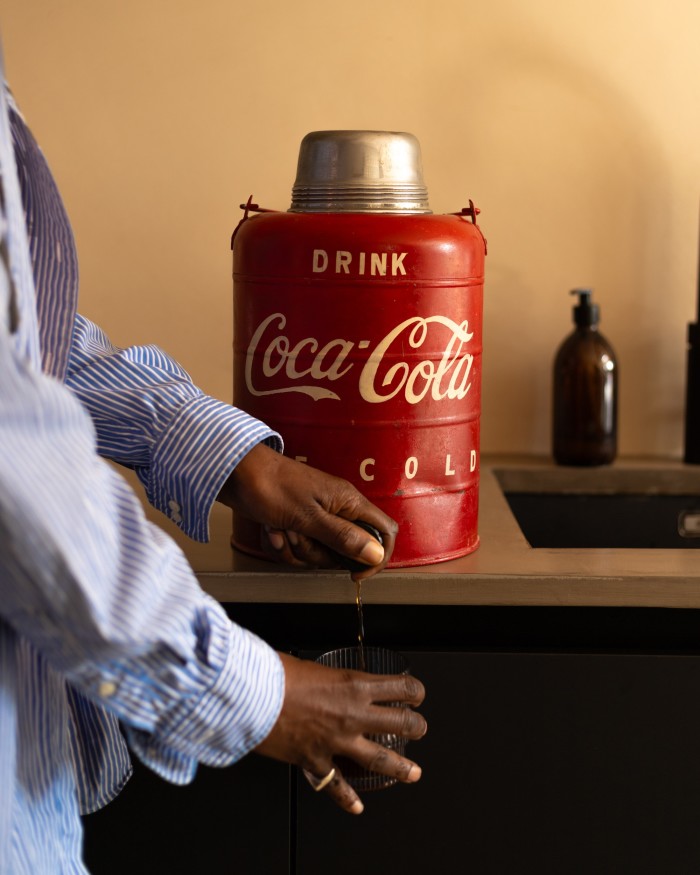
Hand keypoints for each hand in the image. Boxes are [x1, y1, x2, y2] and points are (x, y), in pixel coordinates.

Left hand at [218, 443, 397, 579]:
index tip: (354, 572)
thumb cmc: (272, 486)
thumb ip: (344, 537)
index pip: (384, 531)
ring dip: (296, 548)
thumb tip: (375, 554)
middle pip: (345, 550)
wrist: (236, 472)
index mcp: (349, 502)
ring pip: (319, 552)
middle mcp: (337, 509)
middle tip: (300, 536)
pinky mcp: (296, 522)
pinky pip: (297, 547)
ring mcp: (316, 516)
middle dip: (319, 553)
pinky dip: (281, 543)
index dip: (376, 556)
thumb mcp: (309, 518)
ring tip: (281, 528)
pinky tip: (271, 529)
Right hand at [254, 652, 426, 813]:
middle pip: (402, 724)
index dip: (415, 691)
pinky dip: (349, 799)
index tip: (416, 694)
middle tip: (419, 729)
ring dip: (401, 768)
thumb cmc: (275, 674)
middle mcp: (353, 714)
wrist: (251, 695)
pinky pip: (338, 785)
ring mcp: (338, 740)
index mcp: (354, 685)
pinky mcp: (317, 760)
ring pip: (381, 759)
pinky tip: (357, 806)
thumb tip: (325, 682)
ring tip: (413, 773)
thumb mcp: (312, 666)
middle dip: (416, 727)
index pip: (401, 688)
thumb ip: (328, 679)